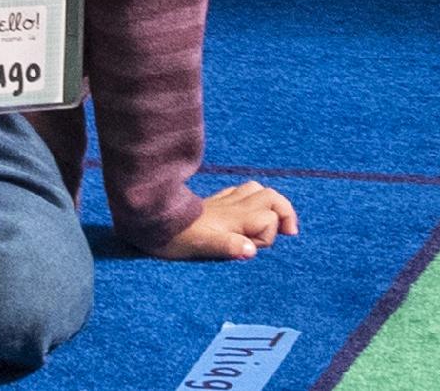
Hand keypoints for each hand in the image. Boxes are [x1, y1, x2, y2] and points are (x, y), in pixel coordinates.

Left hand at [154, 181, 298, 259]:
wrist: (151, 220)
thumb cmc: (176, 237)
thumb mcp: (202, 246)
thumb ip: (228, 245)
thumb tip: (251, 250)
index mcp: (234, 218)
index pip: (268, 218)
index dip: (267, 235)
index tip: (253, 249)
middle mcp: (233, 206)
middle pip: (271, 196)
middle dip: (284, 211)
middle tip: (289, 232)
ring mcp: (224, 201)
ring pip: (257, 190)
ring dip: (270, 202)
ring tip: (273, 222)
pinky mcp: (214, 202)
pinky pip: (240, 191)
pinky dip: (252, 198)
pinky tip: (247, 210)